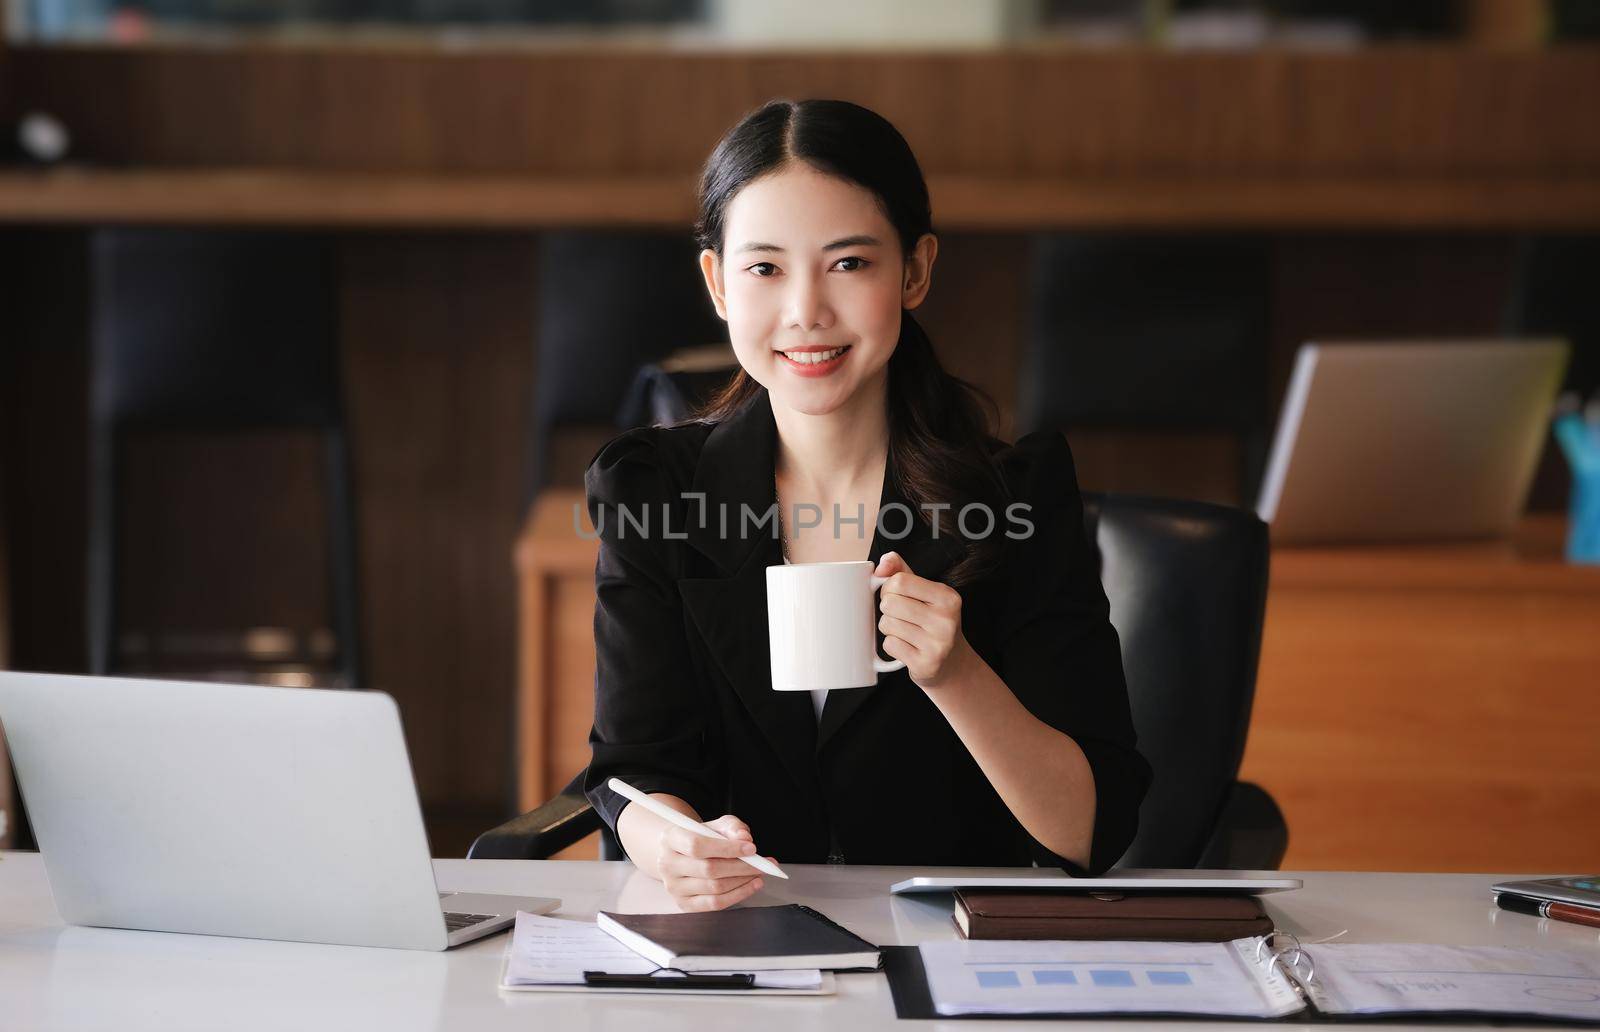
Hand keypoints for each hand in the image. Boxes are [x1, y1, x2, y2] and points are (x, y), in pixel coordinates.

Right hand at [655, 814, 773, 911]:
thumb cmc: (701, 837)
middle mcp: (667, 864)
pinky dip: (738, 895)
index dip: (727, 848)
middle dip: (741, 867)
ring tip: (759, 873)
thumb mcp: (715, 825)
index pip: (697, 846)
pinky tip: (751, 885)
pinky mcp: (684, 904)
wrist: (682, 854)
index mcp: (670, 839)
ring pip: (714, 888)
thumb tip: (744, 837)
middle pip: (708, 869)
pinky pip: (715, 904)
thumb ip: (731, 827)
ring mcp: (674, 887)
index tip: (751, 848)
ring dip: (742, 881)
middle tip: (763, 864)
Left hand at [875, 551, 975, 689]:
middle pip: (889, 603)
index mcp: (947, 597)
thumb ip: (902, 571)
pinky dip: (892, 645)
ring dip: (888, 627)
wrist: (953, 662)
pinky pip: (890, 645)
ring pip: (887, 624)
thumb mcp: (925, 592)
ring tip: (905, 630)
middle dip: (887, 608)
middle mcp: (946, 620)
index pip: (899, 581)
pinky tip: (907, 645)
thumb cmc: (934, 621)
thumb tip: (882, 563)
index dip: (889, 587)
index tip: (896, 595)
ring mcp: (937, 644)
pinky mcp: (926, 664)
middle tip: (900, 615)